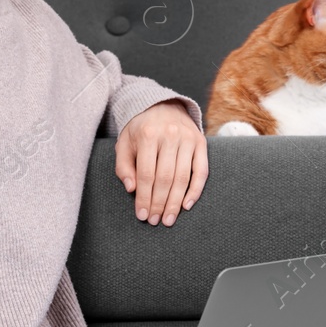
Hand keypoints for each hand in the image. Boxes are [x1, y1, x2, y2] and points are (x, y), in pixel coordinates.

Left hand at [115, 99, 207, 226]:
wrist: (162, 105)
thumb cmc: (140, 129)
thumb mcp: (124, 143)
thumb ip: (124, 166)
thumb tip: (131, 189)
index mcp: (147, 135)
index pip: (146, 174)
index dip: (144, 198)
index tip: (142, 215)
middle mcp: (169, 135)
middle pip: (165, 178)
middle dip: (159, 203)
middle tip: (156, 221)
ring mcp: (187, 139)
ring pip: (183, 177)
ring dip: (175, 202)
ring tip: (169, 218)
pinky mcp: (200, 142)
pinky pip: (201, 171)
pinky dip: (195, 190)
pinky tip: (187, 205)